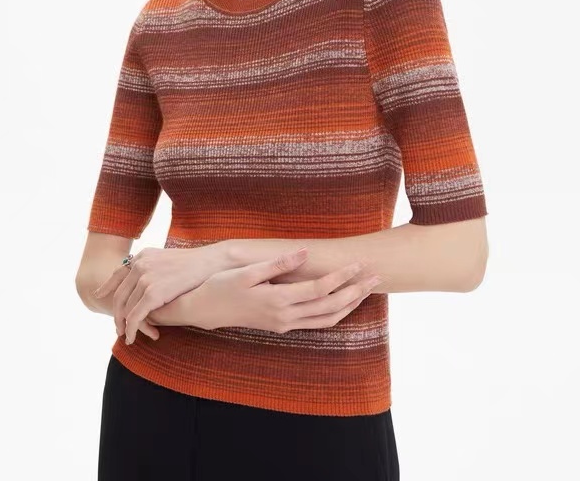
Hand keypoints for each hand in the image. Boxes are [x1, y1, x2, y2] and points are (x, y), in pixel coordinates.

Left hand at [92, 244, 224, 343]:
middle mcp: (140, 265)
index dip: (107, 287)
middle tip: (117, 327)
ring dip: (124, 325)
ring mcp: (145, 278)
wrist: (211, 262)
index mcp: (142, 256)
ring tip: (126, 336)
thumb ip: (153, 267)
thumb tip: (146, 278)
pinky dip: (131, 329)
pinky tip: (131, 337)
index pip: (118, 274)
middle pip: (119, 295)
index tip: (99, 295)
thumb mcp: (167, 259)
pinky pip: (135, 316)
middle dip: (116, 314)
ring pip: (126, 308)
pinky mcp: (152, 293)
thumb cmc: (195, 263)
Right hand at [181, 247, 382, 332]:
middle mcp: (285, 317)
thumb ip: (277, 263)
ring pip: (326, 319)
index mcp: (277, 300)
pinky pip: (317, 323)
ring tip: (366, 289)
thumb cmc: (222, 285)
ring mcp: (285, 324)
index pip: (319, 290)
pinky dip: (335, 314)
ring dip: (349, 305)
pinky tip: (344, 303)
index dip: (341, 278)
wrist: (204, 310)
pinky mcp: (282, 325)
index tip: (358, 265)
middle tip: (375, 277)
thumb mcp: (246, 271)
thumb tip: (303, 253)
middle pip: (330, 307)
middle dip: (355, 292)